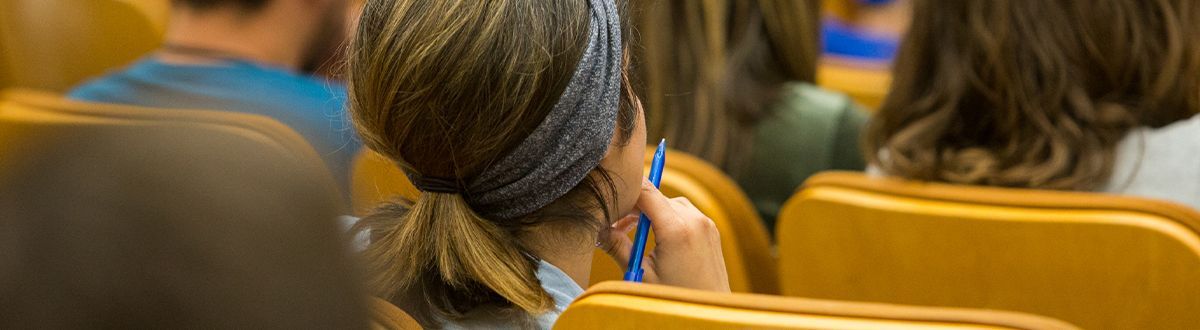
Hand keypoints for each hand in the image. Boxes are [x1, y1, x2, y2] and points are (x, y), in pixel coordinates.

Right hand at [599, 179, 730, 291]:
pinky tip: (657, 237)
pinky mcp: (711, 230)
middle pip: (657, 196)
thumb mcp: (641, 273)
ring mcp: (706, 224)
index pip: (646, 191)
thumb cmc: (674, 298)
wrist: (708, 314)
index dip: (625, 192)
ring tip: (635, 233)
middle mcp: (695, 220)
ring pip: (671, 202)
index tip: (610, 203)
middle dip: (635, 207)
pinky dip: (669, 218)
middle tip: (617, 227)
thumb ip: (617, 246)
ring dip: (652, 212)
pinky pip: (685, 212)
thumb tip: (596, 229)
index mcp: (677, 229)